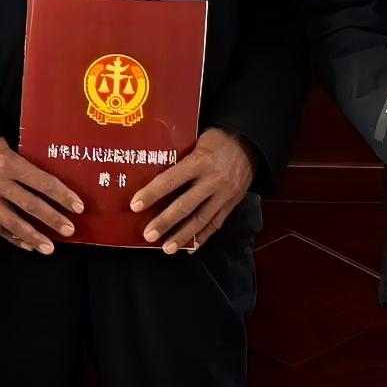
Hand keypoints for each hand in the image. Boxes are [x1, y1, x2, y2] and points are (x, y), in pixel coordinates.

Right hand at [0, 139, 80, 252]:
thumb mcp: (7, 146)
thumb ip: (25, 163)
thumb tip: (52, 180)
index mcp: (8, 163)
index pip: (41, 182)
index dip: (61, 195)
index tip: (78, 206)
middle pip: (29, 205)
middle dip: (51, 219)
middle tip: (68, 230)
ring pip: (11, 222)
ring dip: (32, 236)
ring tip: (49, 248)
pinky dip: (13, 238)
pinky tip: (27, 245)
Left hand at [134, 129, 257, 253]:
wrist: (251, 143)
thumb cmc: (219, 138)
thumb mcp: (197, 139)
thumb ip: (179, 156)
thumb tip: (151, 170)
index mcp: (200, 161)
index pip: (171, 180)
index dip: (152, 193)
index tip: (135, 205)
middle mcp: (212, 181)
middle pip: (185, 205)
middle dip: (165, 222)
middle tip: (148, 235)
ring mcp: (224, 195)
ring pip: (201, 220)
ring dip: (182, 236)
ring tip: (167, 248)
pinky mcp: (232, 204)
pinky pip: (216, 224)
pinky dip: (203, 237)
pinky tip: (190, 248)